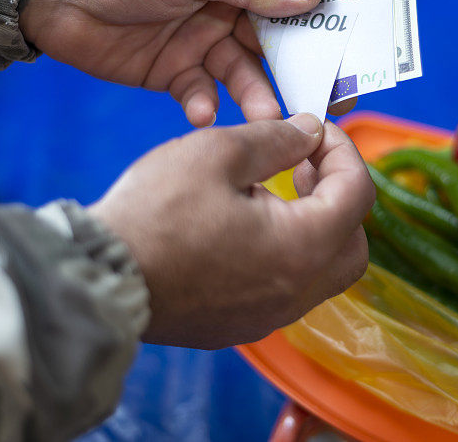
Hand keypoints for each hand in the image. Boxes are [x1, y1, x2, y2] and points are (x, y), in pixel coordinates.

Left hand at [20, 0, 355, 126]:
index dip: (318, 25)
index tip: (345, 53)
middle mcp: (223, 7)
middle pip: (272, 44)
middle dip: (296, 72)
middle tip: (321, 104)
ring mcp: (200, 41)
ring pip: (242, 75)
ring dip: (255, 97)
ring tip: (266, 119)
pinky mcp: (174, 73)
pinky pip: (201, 94)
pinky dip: (203, 105)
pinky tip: (199, 112)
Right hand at [89, 115, 374, 348]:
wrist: (99, 280)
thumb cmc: (156, 213)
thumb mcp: (217, 153)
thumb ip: (276, 140)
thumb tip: (311, 132)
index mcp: (304, 247)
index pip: (357, 193)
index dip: (343, 151)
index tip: (315, 132)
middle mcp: (298, 291)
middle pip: (353, 243)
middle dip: (339, 198)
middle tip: (304, 168)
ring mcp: (271, 315)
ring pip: (322, 271)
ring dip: (312, 227)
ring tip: (268, 193)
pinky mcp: (242, 326)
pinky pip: (286, 289)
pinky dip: (285, 255)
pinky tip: (244, 230)